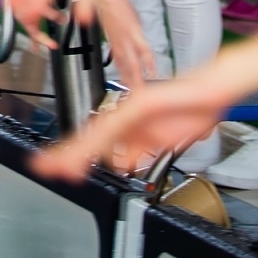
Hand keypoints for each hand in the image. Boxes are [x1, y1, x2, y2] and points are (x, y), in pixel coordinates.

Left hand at [31, 73, 234, 180]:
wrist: (213, 89)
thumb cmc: (193, 110)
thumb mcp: (163, 141)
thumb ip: (141, 150)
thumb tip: (123, 162)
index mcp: (128, 124)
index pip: (95, 142)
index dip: (75, 155)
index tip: (58, 167)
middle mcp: (125, 114)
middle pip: (90, 137)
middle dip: (67, 155)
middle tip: (44, 168)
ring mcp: (132, 108)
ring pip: (99, 134)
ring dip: (79, 151)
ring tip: (60, 166)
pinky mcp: (143, 104)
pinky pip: (121, 124)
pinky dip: (105, 137)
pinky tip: (91, 148)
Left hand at [85, 0, 156, 86]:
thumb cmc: (112, 4)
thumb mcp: (115, 24)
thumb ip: (121, 37)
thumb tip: (126, 45)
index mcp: (114, 42)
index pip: (120, 65)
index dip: (125, 79)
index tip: (129, 90)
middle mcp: (118, 43)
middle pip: (125, 69)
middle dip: (130, 85)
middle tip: (134, 99)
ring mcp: (126, 38)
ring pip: (132, 63)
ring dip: (137, 79)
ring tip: (141, 92)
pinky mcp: (134, 31)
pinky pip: (143, 49)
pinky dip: (148, 61)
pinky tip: (152, 71)